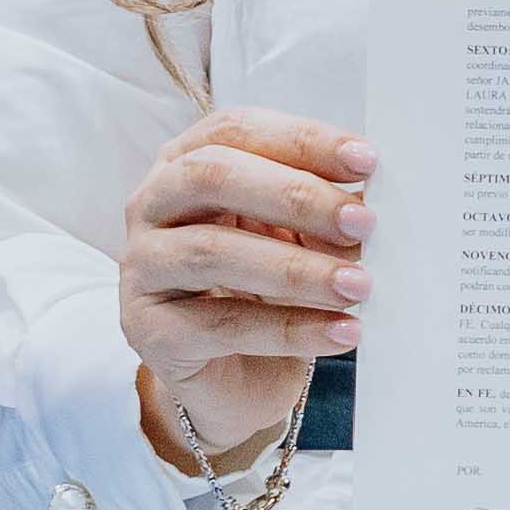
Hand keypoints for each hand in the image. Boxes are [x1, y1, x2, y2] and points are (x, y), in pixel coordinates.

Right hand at [118, 107, 371, 468]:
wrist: (236, 379)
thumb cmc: (265, 290)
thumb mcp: (294, 237)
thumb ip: (316, 210)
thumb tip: (363, 200)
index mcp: (184, 163)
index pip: (236, 130)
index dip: (301, 140)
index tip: (367, 162)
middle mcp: (150, 207)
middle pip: (212, 177)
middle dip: (296, 196)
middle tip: (362, 222)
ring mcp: (142, 269)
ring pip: (213, 252)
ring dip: (297, 267)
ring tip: (359, 284)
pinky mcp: (149, 331)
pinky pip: (223, 324)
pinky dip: (292, 328)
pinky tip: (342, 331)